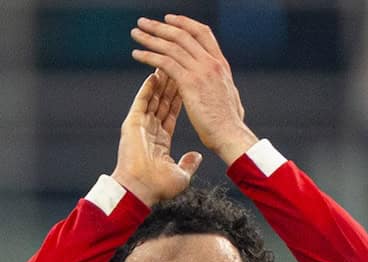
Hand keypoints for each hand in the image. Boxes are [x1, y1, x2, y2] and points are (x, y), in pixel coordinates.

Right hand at [112, 71, 202, 206]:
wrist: (140, 191)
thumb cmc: (158, 187)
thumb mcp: (180, 175)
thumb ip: (189, 163)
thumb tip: (197, 156)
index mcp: (160, 140)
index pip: (172, 112)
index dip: (181, 97)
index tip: (188, 82)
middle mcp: (150, 129)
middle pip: (163, 101)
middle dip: (172, 83)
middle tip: (178, 65)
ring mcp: (140, 126)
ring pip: (153, 98)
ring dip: (161, 81)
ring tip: (167, 63)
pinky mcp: (132, 124)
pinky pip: (141, 102)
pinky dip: (148, 88)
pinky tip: (154, 75)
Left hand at [130, 15, 258, 164]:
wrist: (232, 136)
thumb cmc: (230, 125)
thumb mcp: (230, 97)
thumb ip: (221, 86)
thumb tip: (222, 87)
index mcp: (221, 64)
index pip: (202, 33)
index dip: (184, 23)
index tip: (169, 19)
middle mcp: (211, 63)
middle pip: (183, 34)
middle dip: (161, 26)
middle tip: (144, 22)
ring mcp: (201, 71)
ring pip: (172, 46)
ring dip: (151, 37)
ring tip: (136, 33)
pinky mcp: (190, 83)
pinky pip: (165, 63)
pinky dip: (149, 56)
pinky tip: (137, 54)